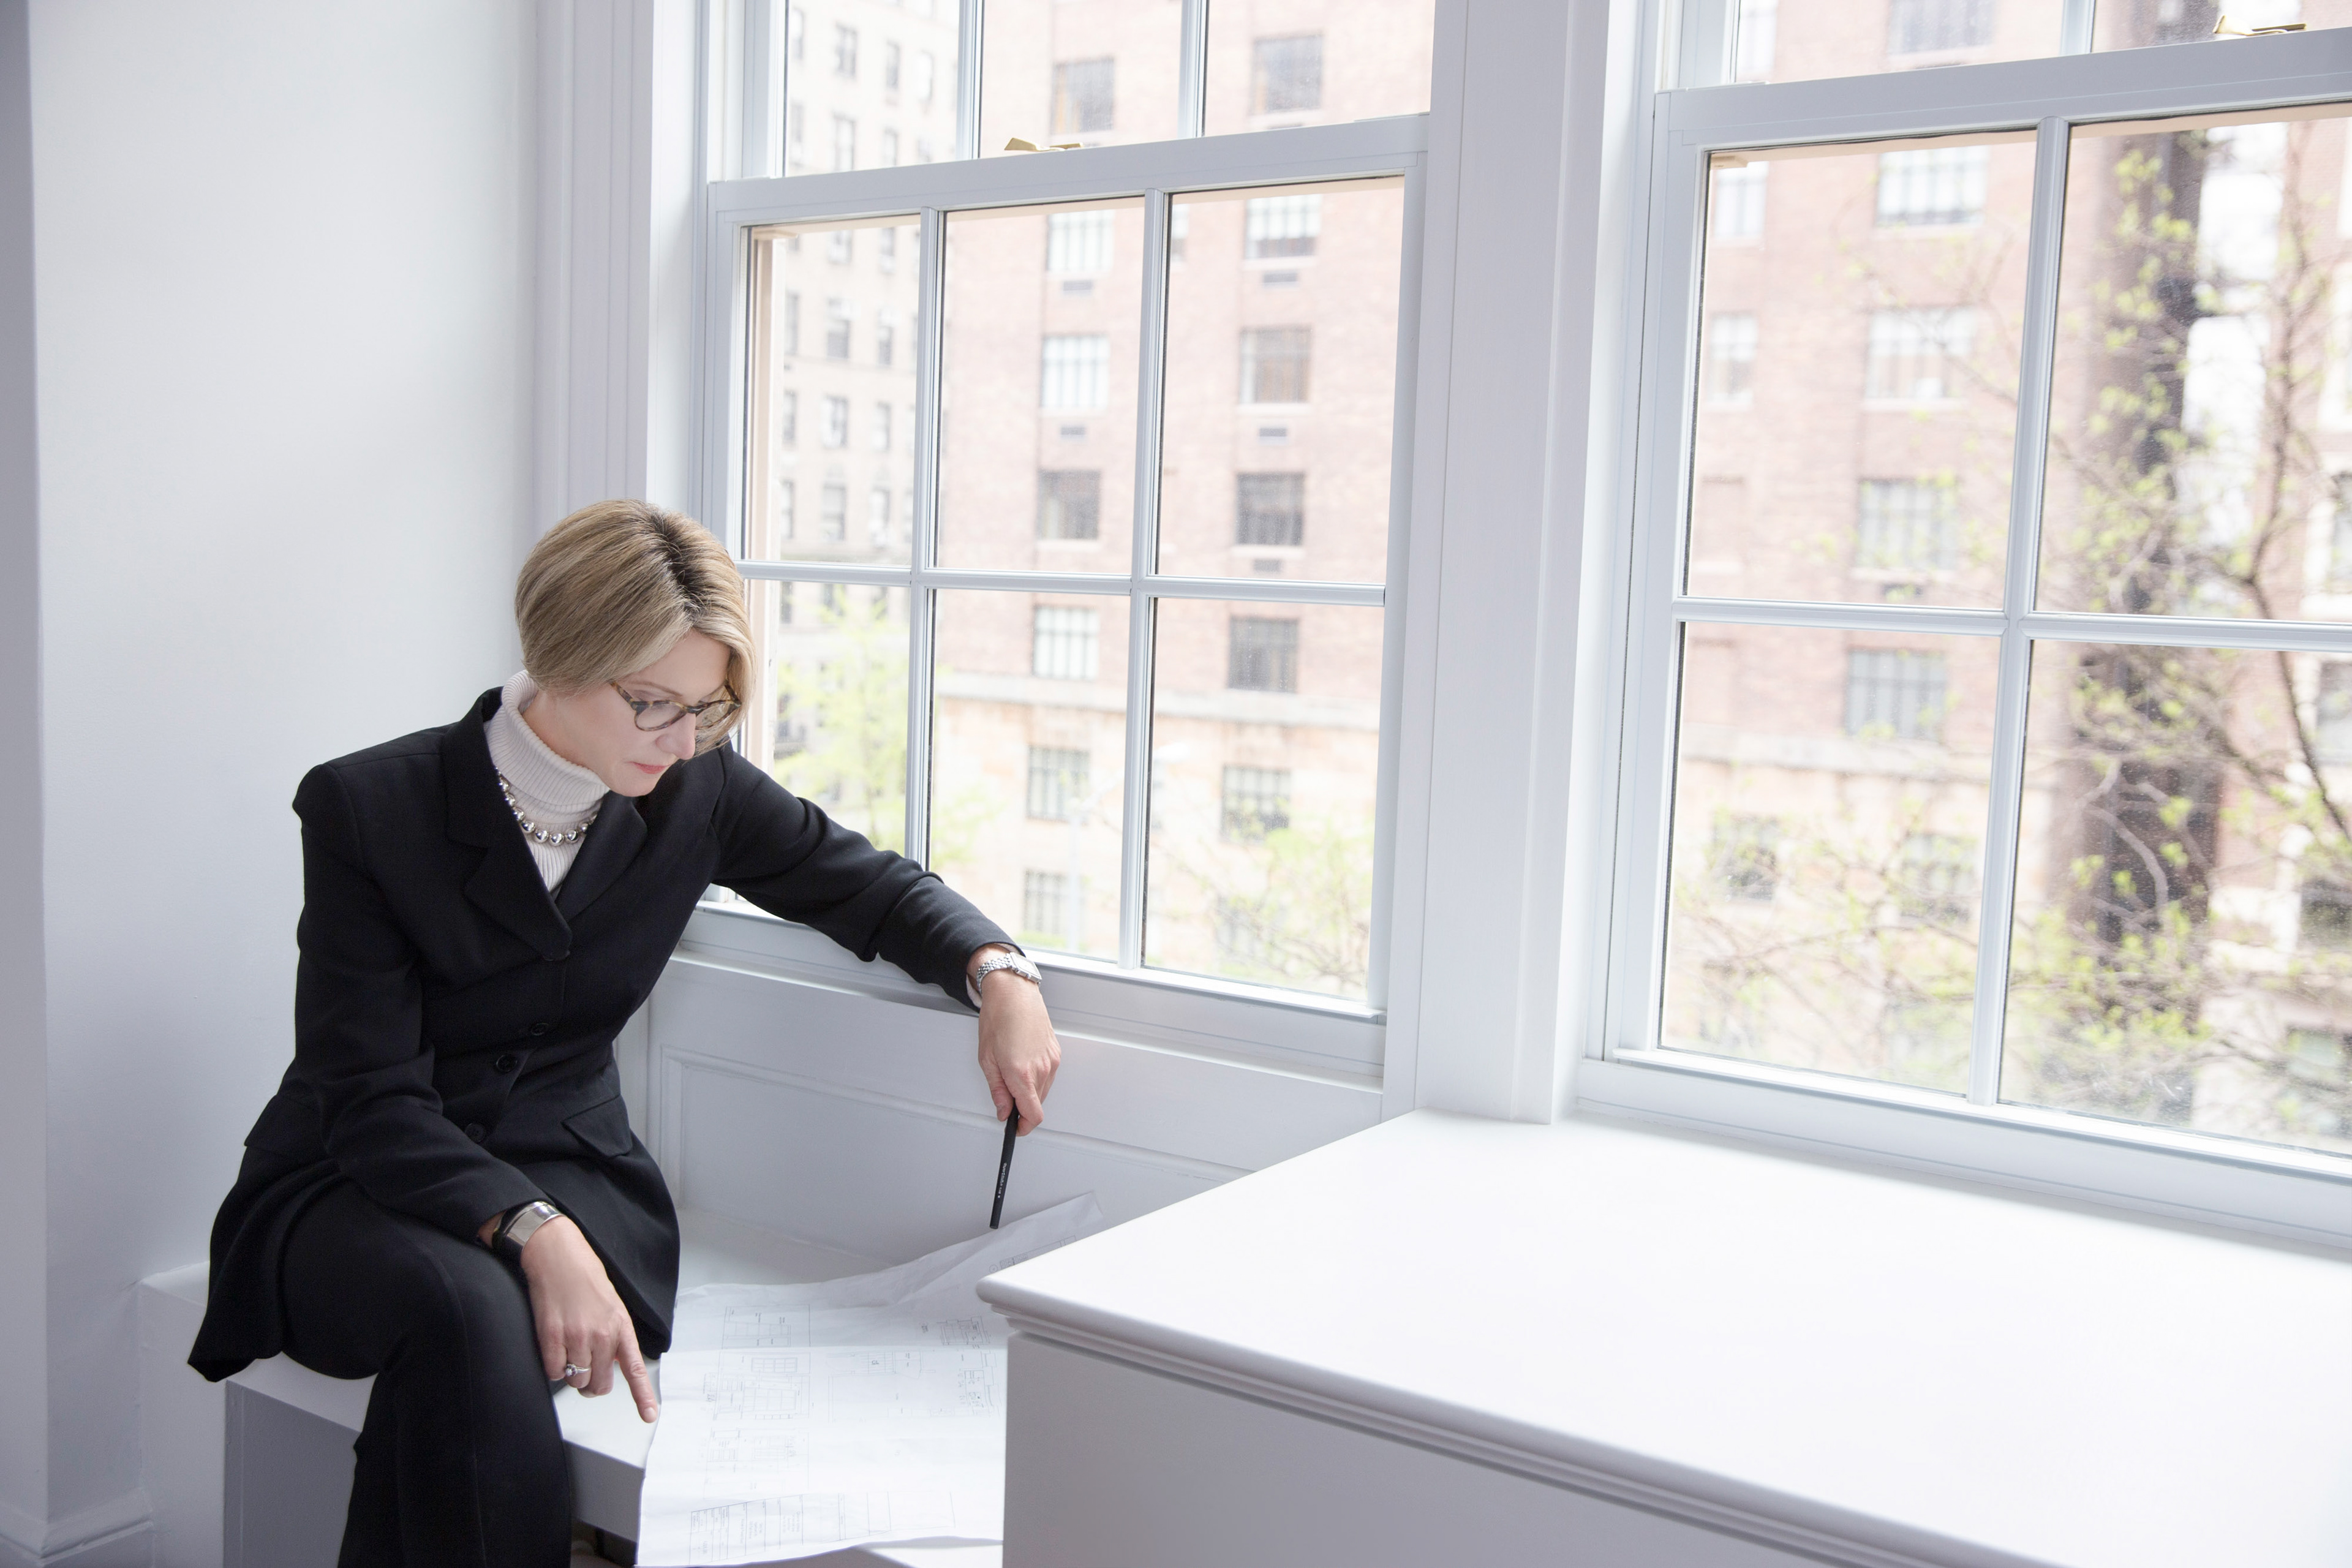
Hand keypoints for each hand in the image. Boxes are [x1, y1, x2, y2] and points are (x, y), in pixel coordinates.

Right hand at [514, 1216, 659, 1421]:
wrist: (558, 1255)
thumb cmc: (584, 1278)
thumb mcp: (611, 1306)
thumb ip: (613, 1336)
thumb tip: (609, 1366)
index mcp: (621, 1326)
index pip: (634, 1369)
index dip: (642, 1396)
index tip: (649, 1415)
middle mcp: (601, 1335)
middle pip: (599, 1384)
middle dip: (591, 1384)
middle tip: (585, 1371)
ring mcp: (576, 1336)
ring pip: (576, 1381)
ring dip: (571, 1374)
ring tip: (569, 1349)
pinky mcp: (551, 1336)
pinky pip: (554, 1372)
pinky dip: (553, 1367)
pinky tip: (554, 1347)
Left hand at [972, 958, 1058, 1133]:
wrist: (1014, 993)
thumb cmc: (998, 1019)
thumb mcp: (987, 1059)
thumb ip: (998, 1090)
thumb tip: (1003, 1111)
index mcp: (1021, 1073)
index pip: (1033, 1115)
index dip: (1024, 1127)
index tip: (1016, 1129)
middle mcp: (1041, 1069)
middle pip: (1037, 1105)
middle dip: (1022, 1107)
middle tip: (1005, 1098)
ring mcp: (1051, 1062)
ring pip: (1043, 1091)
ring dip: (1029, 1092)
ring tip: (1011, 1073)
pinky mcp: (1056, 1054)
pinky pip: (1047, 1076)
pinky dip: (1036, 1078)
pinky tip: (1022, 1062)